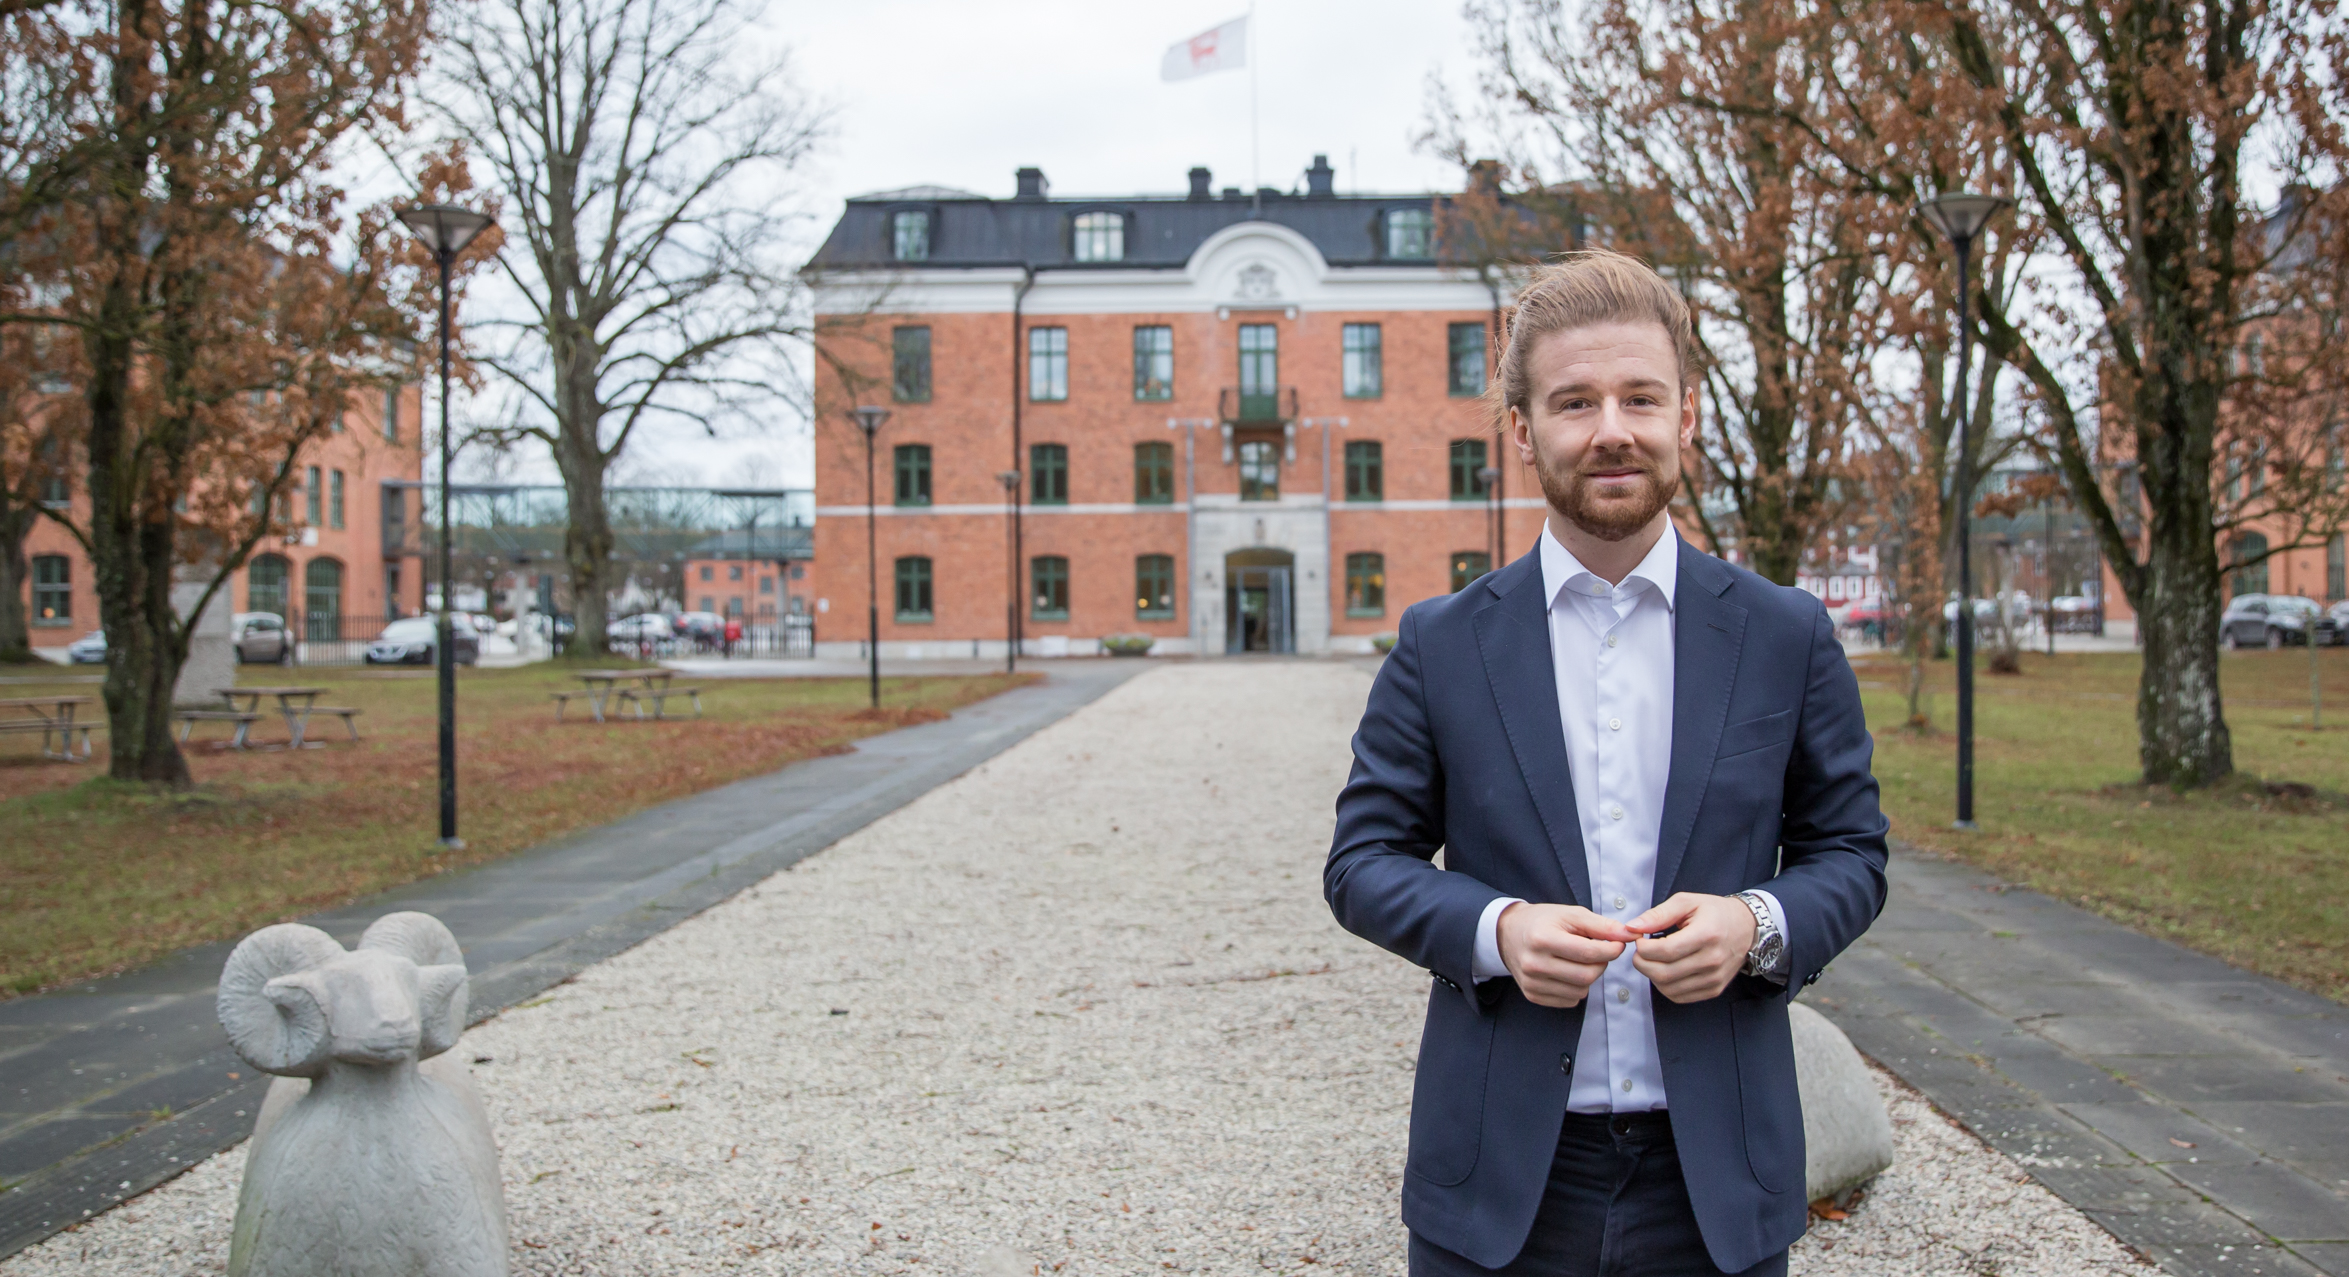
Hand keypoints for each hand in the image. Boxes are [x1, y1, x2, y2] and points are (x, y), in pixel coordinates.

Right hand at [1496, 902, 1639, 1007]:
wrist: (1508, 933)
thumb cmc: (1543, 921)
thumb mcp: (1571, 914)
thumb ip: (1602, 925)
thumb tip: (1630, 935)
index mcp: (1542, 938)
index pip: (1588, 953)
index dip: (1612, 950)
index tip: (1618, 943)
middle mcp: (1534, 963)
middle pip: (1587, 975)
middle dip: (1602, 964)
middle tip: (1599, 952)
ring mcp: (1531, 982)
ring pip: (1581, 990)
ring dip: (1589, 976)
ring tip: (1579, 960)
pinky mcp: (1532, 995)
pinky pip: (1570, 1000)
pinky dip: (1577, 987)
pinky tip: (1568, 971)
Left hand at [1627, 893, 1755, 1003]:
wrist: (1746, 928)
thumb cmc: (1715, 912)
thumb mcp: (1687, 902)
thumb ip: (1658, 914)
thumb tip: (1632, 927)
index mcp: (1706, 935)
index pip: (1665, 951)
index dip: (1644, 948)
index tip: (1639, 939)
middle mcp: (1712, 960)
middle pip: (1664, 973)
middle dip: (1642, 963)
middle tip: (1641, 951)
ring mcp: (1714, 978)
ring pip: (1668, 988)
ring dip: (1652, 975)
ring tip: (1654, 959)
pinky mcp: (1714, 989)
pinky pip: (1679, 996)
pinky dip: (1665, 986)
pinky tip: (1666, 970)